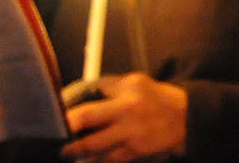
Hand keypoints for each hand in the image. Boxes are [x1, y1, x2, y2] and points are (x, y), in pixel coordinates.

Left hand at [62, 72, 188, 161]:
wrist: (186, 118)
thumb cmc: (157, 98)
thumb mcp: (136, 83)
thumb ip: (111, 87)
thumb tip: (82, 94)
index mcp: (127, 87)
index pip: (91, 90)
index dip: (72, 100)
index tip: (56, 108)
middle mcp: (126, 108)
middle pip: (86, 116)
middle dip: (66, 125)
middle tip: (52, 132)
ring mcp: (130, 132)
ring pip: (93, 145)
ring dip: (75, 149)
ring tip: (64, 151)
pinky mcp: (135, 150)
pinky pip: (107, 159)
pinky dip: (94, 160)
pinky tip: (84, 160)